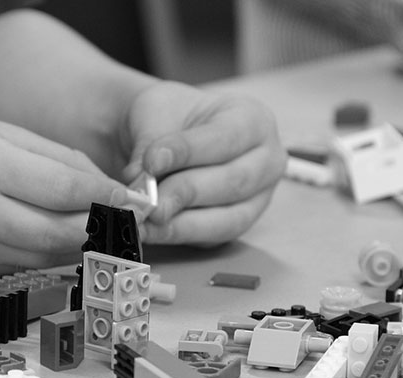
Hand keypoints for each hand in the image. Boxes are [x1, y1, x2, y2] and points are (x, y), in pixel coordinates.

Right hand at [0, 114, 126, 274]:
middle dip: (102, 229)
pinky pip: (27, 265)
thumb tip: (108, 188)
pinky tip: (70, 241)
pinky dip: (54, 255)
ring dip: (84, 247)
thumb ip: (56, 159)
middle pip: (58, 232)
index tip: (132, 199)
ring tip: (110, 232)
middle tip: (131, 223)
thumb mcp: (0, 132)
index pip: (61, 189)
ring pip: (46, 256)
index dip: (104, 197)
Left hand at [119, 81, 285, 244]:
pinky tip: (149, 231)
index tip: (152, 161)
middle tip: (149, 200)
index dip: (187, 151)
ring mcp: (256, 199)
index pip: (225, 138)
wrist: (164, 139)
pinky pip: (210, 238)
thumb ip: (149, 144)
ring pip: (227, 219)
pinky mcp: (234, 227)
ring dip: (181, 223)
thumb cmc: (170, 118)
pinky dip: (175, 235)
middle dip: (185, 193)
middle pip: (233, 182)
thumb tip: (138, 179)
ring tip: (145, 219)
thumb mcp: (155, 113)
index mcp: (253, 120)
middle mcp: (265, 162)